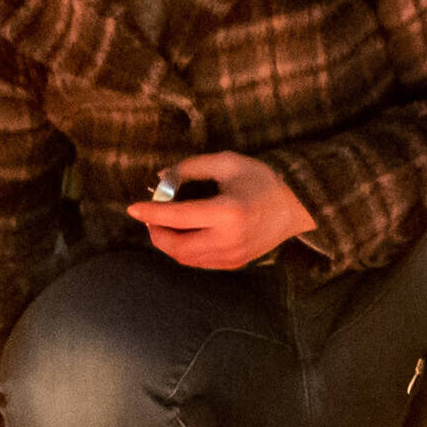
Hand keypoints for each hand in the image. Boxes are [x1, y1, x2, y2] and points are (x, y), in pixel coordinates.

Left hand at [123, 154, 314, 270]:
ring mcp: (231, 256)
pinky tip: (183, 234)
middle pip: (176, 246)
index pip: (178, 217)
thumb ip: (190, 168)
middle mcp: (228, 239)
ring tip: (163, 224)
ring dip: (168, 243)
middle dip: (156, 233)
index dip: (151, 213)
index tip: (132, 208)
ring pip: (185, 258)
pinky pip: (198, 262)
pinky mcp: (233, 264)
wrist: (294, 207)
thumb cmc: (261, 180)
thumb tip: (160, 178)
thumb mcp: (227, 163)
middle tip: (149, 217)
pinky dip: (184, 250)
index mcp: (228, 212)